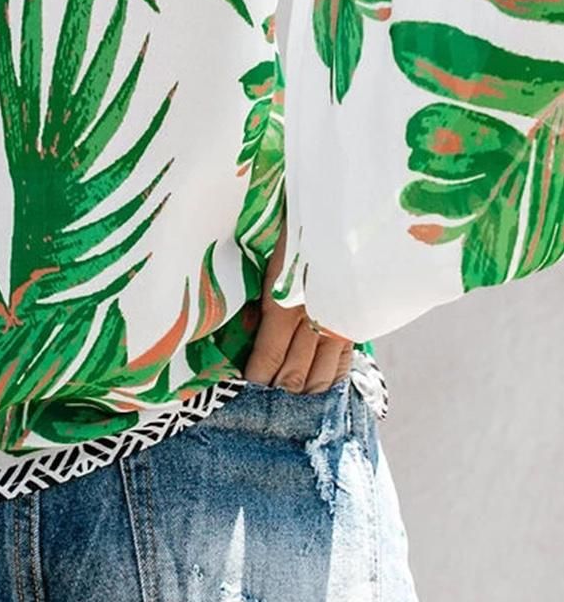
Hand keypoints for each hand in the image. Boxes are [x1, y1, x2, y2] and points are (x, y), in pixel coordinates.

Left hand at [243, 217, 352, 393]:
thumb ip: (255, 300)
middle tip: (262, 392)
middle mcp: (315, 320)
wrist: (345, 209)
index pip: (267, 362)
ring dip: (302, 389)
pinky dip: (329, 380)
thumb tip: (242, 333)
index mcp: (285, 304)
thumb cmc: (296, 229)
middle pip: (294, 377)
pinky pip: (344, 365)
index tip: (245, 382)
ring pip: (321, 378)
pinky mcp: (358, 323)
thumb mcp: (267, 260)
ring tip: (286, 391)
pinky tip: (315, 382)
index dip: (255, 379)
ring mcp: (341, 325)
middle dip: (276, 390)